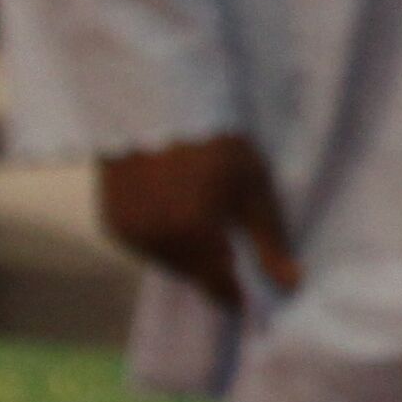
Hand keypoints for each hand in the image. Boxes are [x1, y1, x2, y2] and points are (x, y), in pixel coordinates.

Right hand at [95, 134, 298, 305]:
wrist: (158, 106)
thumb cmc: (218, 144)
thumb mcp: (254, 188)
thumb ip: (270, 241)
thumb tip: (291, 285)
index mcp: (193, 233)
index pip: (217, 287)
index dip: (235, 294)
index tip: (248, 295)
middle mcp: (155, 240)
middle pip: (191, 275)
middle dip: (211, 269)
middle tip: (228, 247)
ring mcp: (128, 232)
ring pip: (166, 262)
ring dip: (185, 255)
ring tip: (201, 221)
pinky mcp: (110, 221)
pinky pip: (142, 247)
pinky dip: (160, 240)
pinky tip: (174, 213)